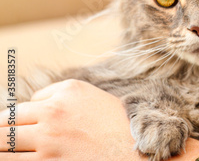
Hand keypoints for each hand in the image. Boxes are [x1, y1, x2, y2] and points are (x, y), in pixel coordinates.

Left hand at [0, 79, 198, 159]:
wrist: (137, 152)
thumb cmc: (116, 126)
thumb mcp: (92, 98)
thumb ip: (60, 95)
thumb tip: (32, 103)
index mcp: (67, 91)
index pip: (22, 105)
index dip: (13, 121)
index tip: (14, 129)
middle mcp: (55, 111)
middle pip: (5, 122)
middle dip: (1, 133)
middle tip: (4, 139)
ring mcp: (49, 139)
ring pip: (2, 142)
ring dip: (2, 147)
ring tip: (7, 148)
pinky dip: (9, 158)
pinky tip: (15, 157)